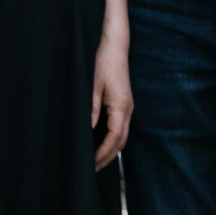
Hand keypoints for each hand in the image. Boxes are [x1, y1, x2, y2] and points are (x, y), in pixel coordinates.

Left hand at [90, 29, 133, 167]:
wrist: (115, 45)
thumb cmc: (104, 62)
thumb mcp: (93, 86)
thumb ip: (91, 110)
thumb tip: (87, 131)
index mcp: (121, 107)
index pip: (114, 139)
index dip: (102, 153)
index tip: (91, 164)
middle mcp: (128, 109)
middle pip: (121, 141)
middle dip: (107, 157)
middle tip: (92, 169)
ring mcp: (128, 106)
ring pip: (122, 136)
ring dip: (110, 149)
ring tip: (95, 160)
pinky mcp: (124, 103)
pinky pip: (120, 127)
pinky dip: (112, 139)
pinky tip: (100, 142)